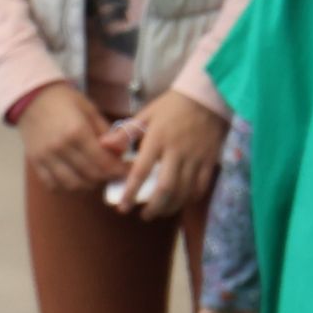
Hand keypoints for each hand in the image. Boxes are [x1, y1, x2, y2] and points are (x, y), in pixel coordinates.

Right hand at [18, 84, 122, 191]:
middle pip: (90, 176)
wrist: (32, 98)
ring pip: (72, 185)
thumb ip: (106, 133)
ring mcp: (45, 157)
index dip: (119, 170)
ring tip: (95, 175)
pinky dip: (67, 186)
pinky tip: (75, 177)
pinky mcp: (35, 162)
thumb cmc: (64, 101)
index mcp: (77, 131)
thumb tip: (120, 154)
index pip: (103, 163)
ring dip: (88, 184)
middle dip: (106, 177)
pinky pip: (53, 185)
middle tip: (113, 172)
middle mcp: (60, 147)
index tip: (126, 170)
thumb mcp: (90, 111)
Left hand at [101, 91, 227, 219]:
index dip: (130, 192)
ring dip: (171, 206)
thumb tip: (102, 146)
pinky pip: (201, 186)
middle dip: (153, 207)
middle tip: (143, 215)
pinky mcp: (210, 160)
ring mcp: (196, 157)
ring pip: (184, 191)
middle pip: (166, 188)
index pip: (141, 171)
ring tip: (158, 212)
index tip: (122, 207)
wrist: (207, 97)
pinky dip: (189, 198)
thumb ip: (125, 133)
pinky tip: (179, 202)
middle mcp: (177, 151)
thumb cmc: (172, 107)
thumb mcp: (146, 115)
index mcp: (157, 139)